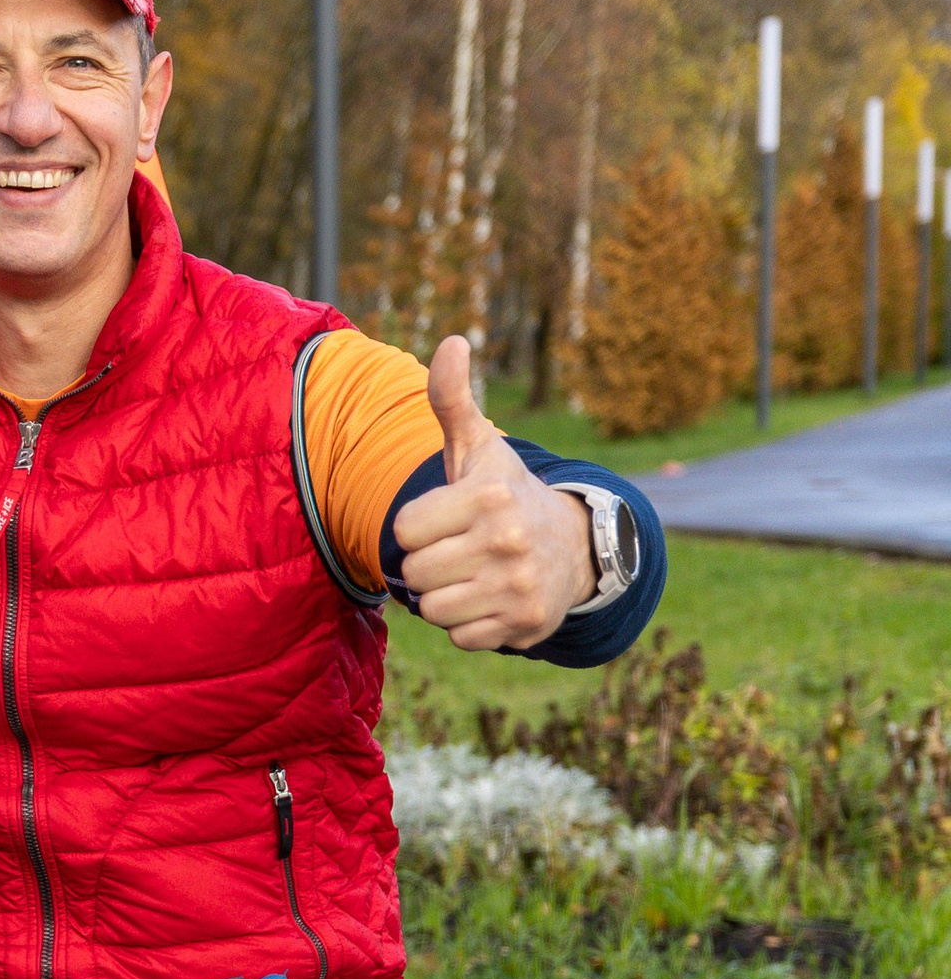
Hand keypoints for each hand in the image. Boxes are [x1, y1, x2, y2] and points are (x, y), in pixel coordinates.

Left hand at [395, 339, 596, 649]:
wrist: (574, 546)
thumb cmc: (505, 494)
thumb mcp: (477, 448)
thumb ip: (452, 399)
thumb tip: (451, 342)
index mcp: (488, 496)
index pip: (405, 531)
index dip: (417, 527)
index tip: (445, 517)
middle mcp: (508, 541)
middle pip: (415, 574)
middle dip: (429, 564)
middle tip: (459, 548)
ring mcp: (519, 586)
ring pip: (432, 609)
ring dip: (444, 596)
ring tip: (472, 574)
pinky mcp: (526, 624)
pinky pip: (460, 637)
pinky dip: (468, 624)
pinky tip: (489, 598)